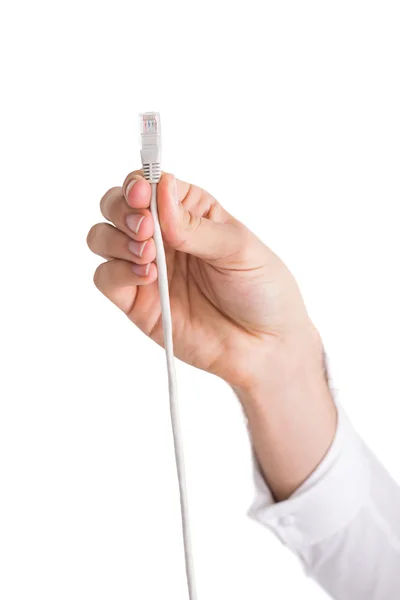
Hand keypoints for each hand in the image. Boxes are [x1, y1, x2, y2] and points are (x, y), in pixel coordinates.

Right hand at [87, 170, 335, 499]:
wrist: (265, 347)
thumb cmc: (262, 291)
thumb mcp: (239, 249)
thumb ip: (195, 225)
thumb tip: (160, 189)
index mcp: (190, 212)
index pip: (149, 184)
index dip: (138, 184)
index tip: (143, 194)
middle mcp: (163, 236)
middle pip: (116, 206)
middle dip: (121, 209)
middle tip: (146, 228)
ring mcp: (147, 269)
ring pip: (102, 238)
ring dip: (115, 239)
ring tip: (148, 255)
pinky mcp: (137, 302)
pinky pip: (105, 278)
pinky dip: (115, 272)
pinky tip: (146, 277)